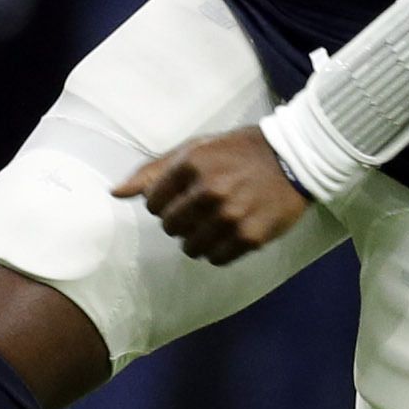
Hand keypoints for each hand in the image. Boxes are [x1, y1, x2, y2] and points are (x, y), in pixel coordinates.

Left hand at [114, 125, 310, 262]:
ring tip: (214, 224)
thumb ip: (153, 171)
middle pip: (170, 227)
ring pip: (191, 247)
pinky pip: (216, 259)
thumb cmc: (238, 152)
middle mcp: (209, 191)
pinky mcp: (250, 237)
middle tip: (200, 210)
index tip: (181, 197)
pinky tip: (229, 233)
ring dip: (197, 239)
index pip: (153, 203)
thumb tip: (115, 193)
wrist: (293, 158)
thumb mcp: (196, 150)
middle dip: (179, 221)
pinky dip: (218, 251)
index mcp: (192, 165)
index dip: (164, 203)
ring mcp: (230, 216)